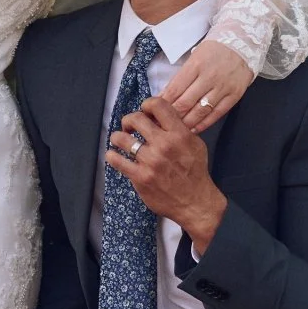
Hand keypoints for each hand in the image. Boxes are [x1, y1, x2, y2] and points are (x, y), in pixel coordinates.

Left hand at [107, 96, 226, 253]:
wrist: (195, 202)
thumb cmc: (195, 173)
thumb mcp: (195, 144)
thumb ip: (178, 128)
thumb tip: (158, 117)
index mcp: (179, 134)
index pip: (157, 105)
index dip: (146, 105)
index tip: (144, 112)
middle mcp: (164, 145)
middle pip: (135, 119)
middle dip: (128, 120)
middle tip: (129, 127)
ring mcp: (150, 161)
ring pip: (121, 138)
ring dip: (117, 137)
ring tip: (120, 140)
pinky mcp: (140, 177)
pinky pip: (116, 161)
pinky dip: (112, 155)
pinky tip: (114, 155)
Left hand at [161, 41, 253, 133]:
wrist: (243, 44)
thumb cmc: (213, 51)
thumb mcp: (193, 59)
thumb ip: (179, 78)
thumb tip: (162, 97)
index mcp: (196, 65)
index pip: (175, 89)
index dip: (162, 104)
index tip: (153, 112)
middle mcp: (209, 77)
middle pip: (186, 102)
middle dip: (171, 116)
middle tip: (161, 125)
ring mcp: (223, 87)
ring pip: (200, 111)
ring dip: (186, 123)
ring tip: (175, 131)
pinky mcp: (234, 96)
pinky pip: (217, 114)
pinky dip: (203, 124)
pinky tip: (193, 130)